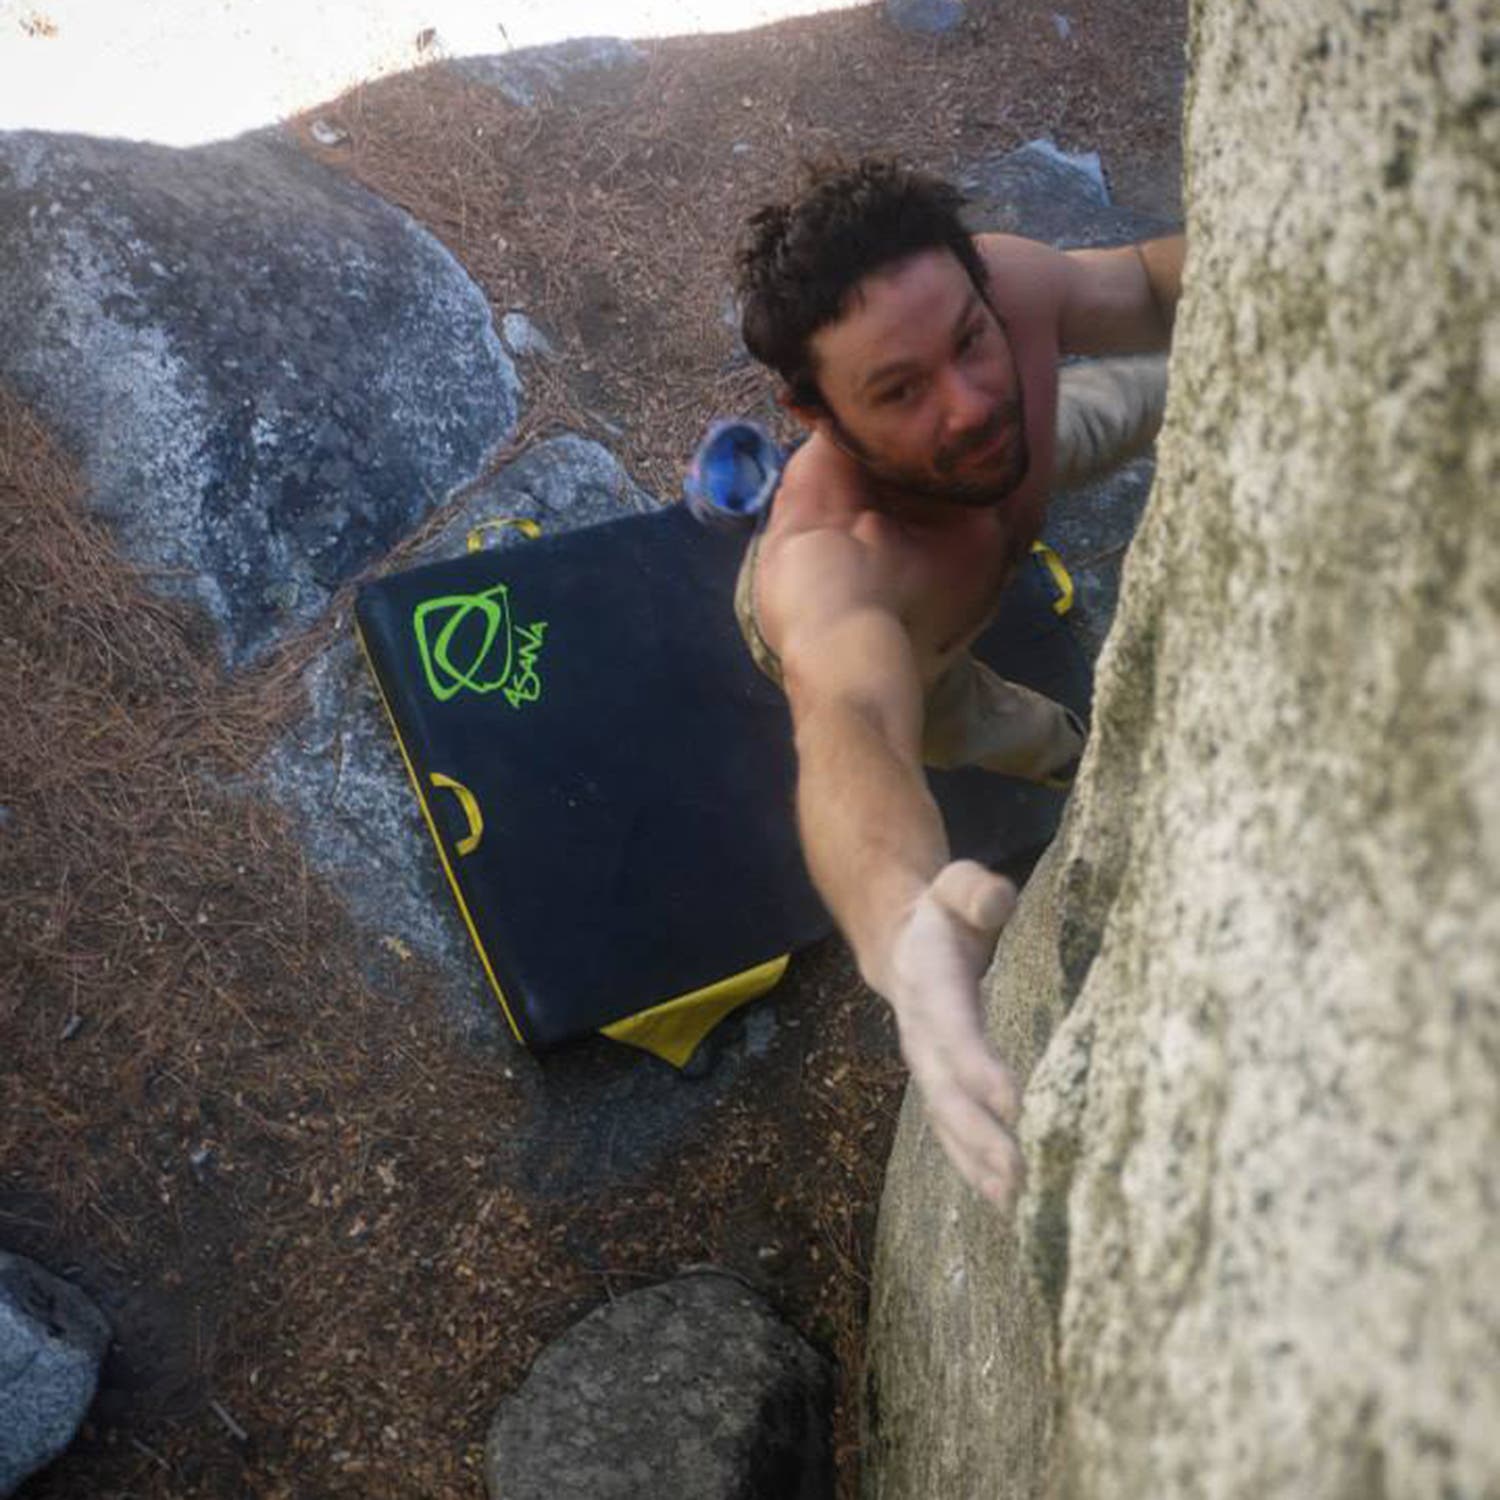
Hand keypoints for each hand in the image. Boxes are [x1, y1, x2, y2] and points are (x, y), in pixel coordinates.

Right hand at [883, 860, 1024, 1211]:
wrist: (901, 941)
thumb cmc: (944, 913)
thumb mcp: (956, 884)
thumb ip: (975, 891)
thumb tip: (996, 903)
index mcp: (928, 984)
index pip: (954, 1030)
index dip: (978, 1066)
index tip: (1013, 1102)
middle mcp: (922, 1034)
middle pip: (947, 1092)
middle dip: (980, 1136)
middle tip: (1021, 1173)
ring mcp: (928, 1066)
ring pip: (948, 1122)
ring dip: (979, 1164)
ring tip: (1017, 1204)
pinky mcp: (941, 1086)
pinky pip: (952, 1131)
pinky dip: (975, 1168)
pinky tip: (1007, 1202)